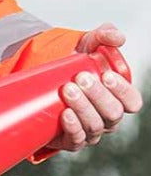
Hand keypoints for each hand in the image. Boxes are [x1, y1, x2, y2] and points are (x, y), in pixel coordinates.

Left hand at [52, 23, 142, 151]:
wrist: (43, 80)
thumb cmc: (73, 64)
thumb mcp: (87, 46)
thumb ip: (104, 35)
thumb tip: (118, 37)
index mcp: (118, 99)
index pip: (132, 101)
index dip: (123, 91)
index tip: (106, 75)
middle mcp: (108, 118)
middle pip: (112, 113)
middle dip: (97, 95)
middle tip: (79, 77)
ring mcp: (91, 131)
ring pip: (94, 125)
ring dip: (82, 108)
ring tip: (67, 89)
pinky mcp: (71, 140)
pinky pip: (76, 140)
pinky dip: (73, 127)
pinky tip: (65, 114)